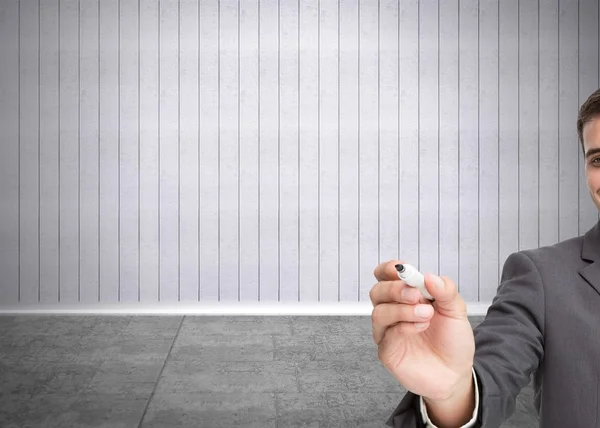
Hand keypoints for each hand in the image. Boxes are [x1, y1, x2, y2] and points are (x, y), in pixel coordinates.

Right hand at [370, 260, 474, 401]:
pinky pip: (386, 335)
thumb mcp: (456, 311)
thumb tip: (429, 276)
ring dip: (403, 310)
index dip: (389, 269)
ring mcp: (388, 331)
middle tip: (416, 295)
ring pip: (379, 312)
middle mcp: (393, 311)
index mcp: (406, 297)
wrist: (456, 374)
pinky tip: (420, 327)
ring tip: (426, 315)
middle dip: (395, 289)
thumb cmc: (452, 341)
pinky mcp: (387, 351)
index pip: (385, 276)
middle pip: (377, 291)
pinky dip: (403, 327)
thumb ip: (445, 291)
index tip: (401, 268)